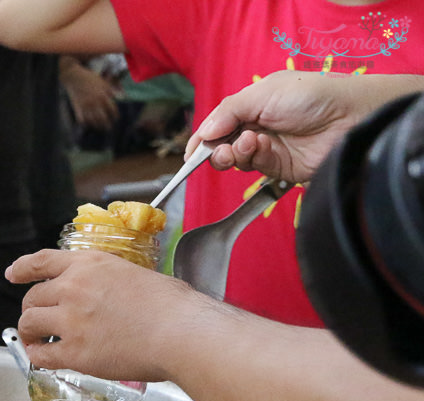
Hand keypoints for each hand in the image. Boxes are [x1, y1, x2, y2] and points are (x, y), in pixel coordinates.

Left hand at [5, 249, 206, 382]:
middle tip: (37, 322)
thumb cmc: (172, 306)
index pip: (42, 261)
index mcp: (89, 264)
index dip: (22, 268)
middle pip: (32, 297)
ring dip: (29, 333)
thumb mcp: (134, 275)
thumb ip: (109, 283)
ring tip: (36, 341)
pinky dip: (37, 357)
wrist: (181, 332)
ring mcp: (70, 320)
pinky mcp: (74, 352)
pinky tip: (42, 359)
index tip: (12, 274)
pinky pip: (41, 355)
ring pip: (29, 323)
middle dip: (31, 310)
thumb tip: (107, 299)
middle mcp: (73, 288)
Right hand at [59, 60, 119, 130]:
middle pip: (103, 118)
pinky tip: (89, 124)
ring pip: (93, 121)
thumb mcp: (103, 82)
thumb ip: (111, 90)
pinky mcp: (78, 108)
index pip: (112, 110)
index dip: (115, 115)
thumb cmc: (90, 78)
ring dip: (97, 126)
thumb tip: (121, 97)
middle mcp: (95, 103)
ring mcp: (86, 106)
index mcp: (103, 96)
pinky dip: (86, 123)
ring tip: (100, 128)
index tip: (116, 119)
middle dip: (107, 124)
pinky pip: (82, 119)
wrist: (74, 77)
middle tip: (109, 128)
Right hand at [186, 70, 413, 183]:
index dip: (202, 139)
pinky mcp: (279, 167)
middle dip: (214, 149)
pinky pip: (254, 167)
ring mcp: (268, 148)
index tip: (191, 153)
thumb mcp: (263, 93)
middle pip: (222, 145)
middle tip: (218, 150)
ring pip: (235, 159)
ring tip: (248, 143)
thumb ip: (228, 112)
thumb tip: (203, 133)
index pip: (218, 124)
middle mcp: (257, 127)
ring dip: (234, 153)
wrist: (349, 118)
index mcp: (253, 104)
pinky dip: (252, 159)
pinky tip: (261, 147)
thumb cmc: (311, 95)